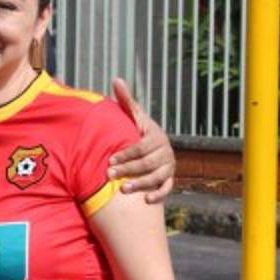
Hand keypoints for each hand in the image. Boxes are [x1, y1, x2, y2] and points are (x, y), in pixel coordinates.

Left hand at [107, 77, 174, 202]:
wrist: (152, 147)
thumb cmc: (137, 130)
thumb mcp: (133, 116)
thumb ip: (126, 100)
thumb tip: (116, 79)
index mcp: (156, 136)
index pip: (142, 147)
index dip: (126, 153)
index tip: (109, 158)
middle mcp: (166, 152)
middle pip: (148, 163)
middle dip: (128, 169)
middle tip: (109, 175)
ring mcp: (169, 166)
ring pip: (157, 177)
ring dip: (141, 184)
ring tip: (123, 190)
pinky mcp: (169, 179)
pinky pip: (167, 188)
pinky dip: (159, 195)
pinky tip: (146, 200)